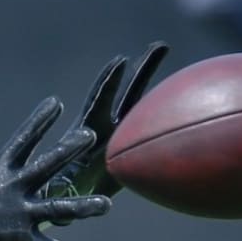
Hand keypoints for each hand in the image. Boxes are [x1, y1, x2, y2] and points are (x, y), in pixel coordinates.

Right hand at [0, 97, 111, 240]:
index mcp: (1, 171)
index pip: (23, 140)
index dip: (39, 121)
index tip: (56, 103)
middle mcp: (14, 189)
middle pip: (46, 165)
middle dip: (68, 149)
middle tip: (89, 135)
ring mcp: (20, 215)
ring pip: (59, 209)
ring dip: (84, 207)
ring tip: (106, 205)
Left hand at [46, 41, 168, 198]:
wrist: (70, 195)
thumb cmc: (62, 188)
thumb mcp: (63, 183)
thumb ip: (69, 183)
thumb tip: (73, 184)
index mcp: (88, 128)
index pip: (99, 100)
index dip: (108, 82)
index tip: (120, 61)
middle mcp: (107, 126)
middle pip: (127, 93)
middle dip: (141, 69)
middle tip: (159, 46)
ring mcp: (121, 133)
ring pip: (140, 102)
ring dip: (149, 77)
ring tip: (162, 49)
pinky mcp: (130, 146)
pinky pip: (149, 125)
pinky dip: (163, 111)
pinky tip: (179, 96)